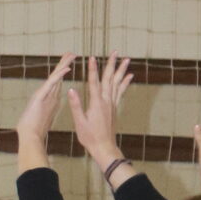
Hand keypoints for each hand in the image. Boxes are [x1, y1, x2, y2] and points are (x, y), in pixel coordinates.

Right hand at [14, 55, 73, 161]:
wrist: (29, 137)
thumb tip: (50, 105)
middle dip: (63, 63)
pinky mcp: (40, 97)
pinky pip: (52, 84)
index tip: (69, 63)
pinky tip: (66, 68)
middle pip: (57, 76)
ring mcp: (43, 95)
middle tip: (71, 53)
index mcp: (50, 100)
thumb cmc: (33, 130)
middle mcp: (47, 95)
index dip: (63, 72)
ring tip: (70, 55)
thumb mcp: (43, 117)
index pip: (58, 82)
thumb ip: (46, 109)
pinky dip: (59, 75)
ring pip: (55, 76)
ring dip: (63, 65)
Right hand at [65, 54, 133, 170]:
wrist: (104, 147)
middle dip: (111, 64)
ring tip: (126, 59)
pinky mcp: (114, 107)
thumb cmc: (90, 137)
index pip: (94, 82)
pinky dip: (125, 82)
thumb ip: (76, 105)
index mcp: (96, 103)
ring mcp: (112, 104)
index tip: (92, 57)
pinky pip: (120, 91)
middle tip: (115, 52)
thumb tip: (71, 90)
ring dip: (121, 70)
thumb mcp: (79, 122)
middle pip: (109, 78)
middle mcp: (106, 101)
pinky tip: (129, 76)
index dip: (93, 69)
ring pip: (117, 83)